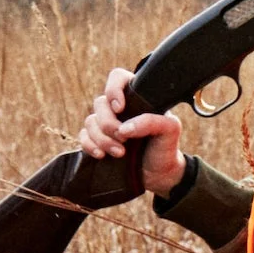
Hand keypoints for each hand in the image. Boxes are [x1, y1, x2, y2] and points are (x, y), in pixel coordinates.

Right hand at [77, 67, 186, 195]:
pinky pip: (83, 136)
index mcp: (137, 97)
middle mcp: (120, 108)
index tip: (119, 108)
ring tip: (120, 153)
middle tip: (124, 139)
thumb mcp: (170, 130)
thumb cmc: (165, 147)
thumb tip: (125, 127)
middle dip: (109, 124)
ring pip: (90, 121)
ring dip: (102, 139)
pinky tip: (102, 155)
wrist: (158, 174)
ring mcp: (107, 124)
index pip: (118, 78)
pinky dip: (89, 145)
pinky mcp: (98, 140)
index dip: (113, 89)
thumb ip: (152, 122)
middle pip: (100, 103)